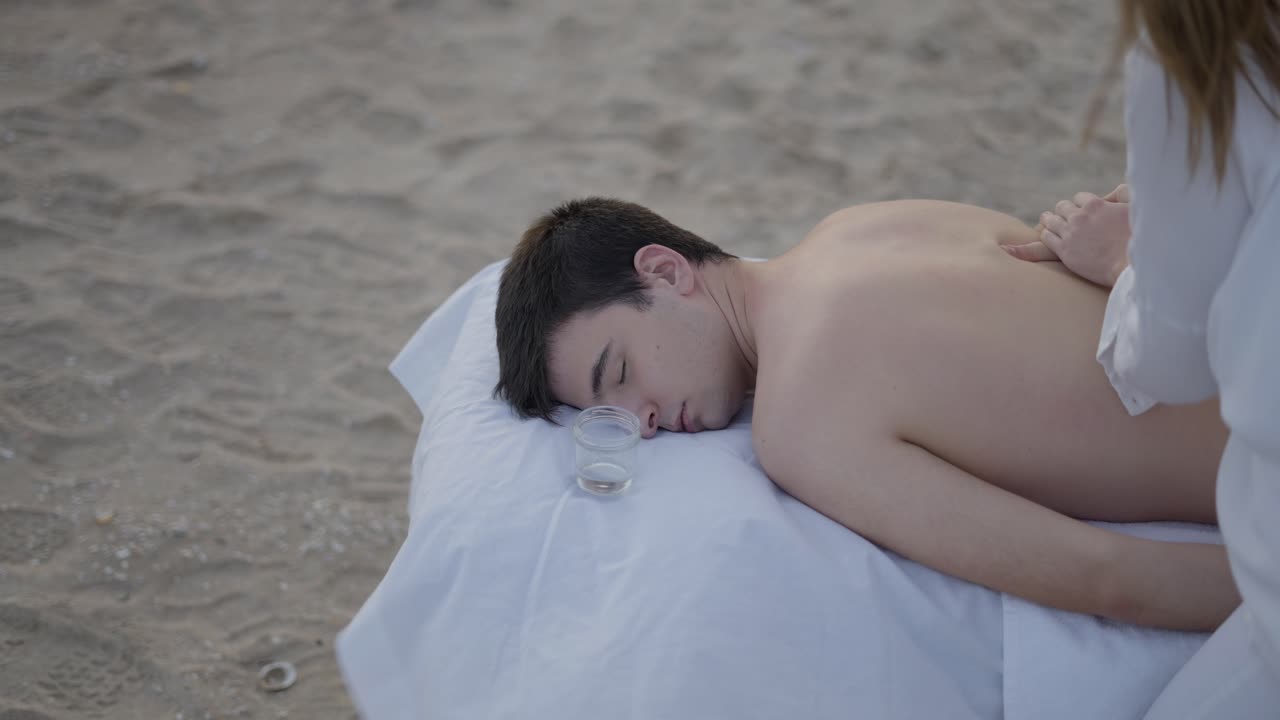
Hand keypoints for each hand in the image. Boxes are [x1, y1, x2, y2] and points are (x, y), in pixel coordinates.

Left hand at [1004, 184, 1131, 287]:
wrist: (1129, 265)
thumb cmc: (1138, 239)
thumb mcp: (1134, 209)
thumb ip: (1123, 196)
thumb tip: (1115, 192)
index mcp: (1096, 205)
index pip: (1080, 198)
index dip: (1080, 204)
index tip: (1080, 208)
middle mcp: (1080, 216)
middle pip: (1063, 207)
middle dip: (1063, 210)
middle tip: (1061, 214)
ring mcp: (1070, 233)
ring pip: (1051, 221)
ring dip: (1050, 220)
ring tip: (1047, 221)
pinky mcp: (1064, 250)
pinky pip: (1047, 237)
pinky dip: (1046, 235)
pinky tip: (1048, 236)